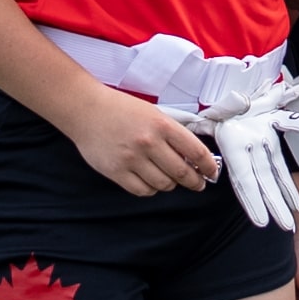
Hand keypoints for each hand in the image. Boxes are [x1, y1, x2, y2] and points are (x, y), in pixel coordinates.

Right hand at [66, 89, 220, 196]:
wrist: (87, 110)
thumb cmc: (121, 109)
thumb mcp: (154, 113)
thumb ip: (173, 134)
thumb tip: (193, 156)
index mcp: (162, 125)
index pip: (196, 152)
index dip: (208, 166)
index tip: (212, 173)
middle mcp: (149, 143)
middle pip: (182, 173)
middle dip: (195, 181)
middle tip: (198, 183)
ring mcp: (132, 159)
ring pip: (163, 184)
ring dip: (171, 185)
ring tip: (171, 179)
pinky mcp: (116, 171)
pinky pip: (142, 190)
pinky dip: (151, 189)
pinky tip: (152, 181)